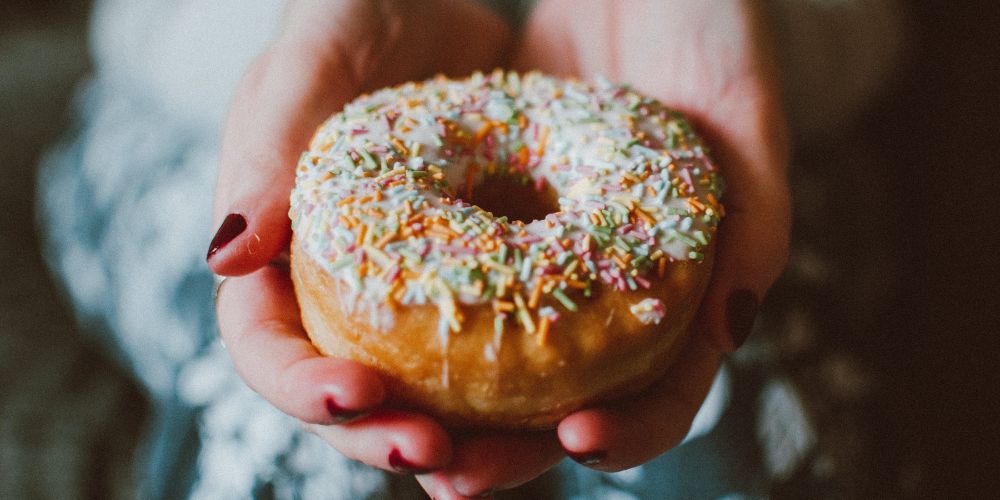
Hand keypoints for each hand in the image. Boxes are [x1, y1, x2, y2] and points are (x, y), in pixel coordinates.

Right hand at [208, 0, 515, 489]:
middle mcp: (348, 295)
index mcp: (283, 256)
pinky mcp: (492, 287)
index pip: (267, 346)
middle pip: (351, 397)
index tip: (356, 392)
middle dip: (384, 437)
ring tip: (500, 459)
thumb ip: (270, 145)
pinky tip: (568, 409)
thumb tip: (222, 258)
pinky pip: (506, 357)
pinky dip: (528, 395)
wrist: (449, 6)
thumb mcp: (314, 58)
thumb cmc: (366, 18)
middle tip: (440, 453)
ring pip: (430, 399)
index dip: (300, 386)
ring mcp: (421, 301)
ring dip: (464, 444)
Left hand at [418, 0, 791, 492]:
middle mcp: (608, 284)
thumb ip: (759, 215)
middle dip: (509, 446)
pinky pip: (452, 282)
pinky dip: (416, 321)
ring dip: (446, 405)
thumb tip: (734, 331)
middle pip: (562, 399)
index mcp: (683, 280)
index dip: (629, 428)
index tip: (578, 439)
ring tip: (393, 425)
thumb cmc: (712, 21)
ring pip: (495, 362)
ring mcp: (547, 254)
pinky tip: (369, 342)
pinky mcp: (490, 215)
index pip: (663, 389)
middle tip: (451, 470)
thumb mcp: (745, 108)